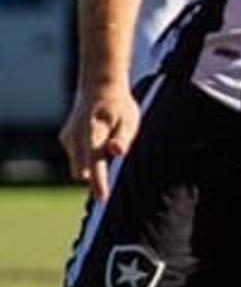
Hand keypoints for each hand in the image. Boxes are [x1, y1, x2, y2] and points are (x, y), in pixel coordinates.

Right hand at [59, 84, 141, 201]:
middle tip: (111, 179)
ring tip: (108, 147)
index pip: (95, 163)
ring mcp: (68, 138)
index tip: (103, 198)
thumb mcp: (130, 120)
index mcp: (93, 133)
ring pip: (78, 166)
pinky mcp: (65, 139)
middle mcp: (76, 137)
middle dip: (95, 180)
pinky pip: (76, 158)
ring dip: (91, 167)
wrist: (99, 87)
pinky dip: (86, 159)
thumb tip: (116, 151)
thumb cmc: (120, 107)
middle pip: (81, 171)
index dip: (99, 183)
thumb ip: (123, 138)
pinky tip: (98, 143)